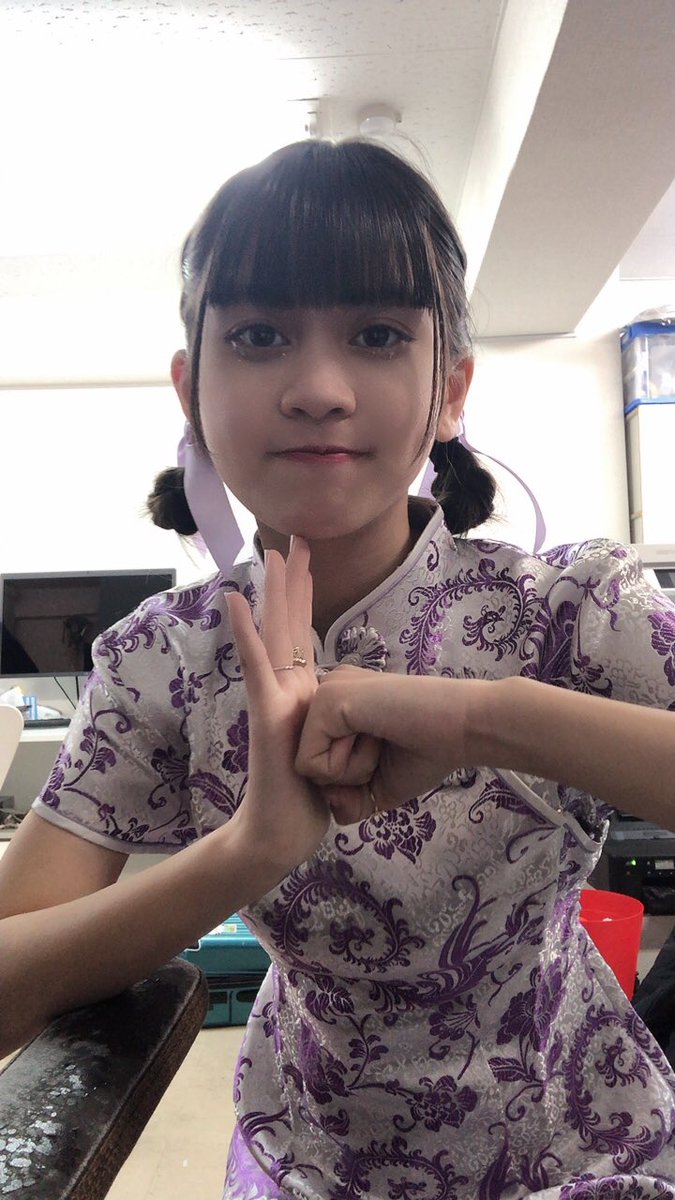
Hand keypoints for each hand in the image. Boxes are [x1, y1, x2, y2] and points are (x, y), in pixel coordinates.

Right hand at [225, 537, 329, 877]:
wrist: (282, 835)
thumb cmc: (309, 799)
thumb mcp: (336, 752)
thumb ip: (337, 726)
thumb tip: (352, 715)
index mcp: (304, 694)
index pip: (304, 634)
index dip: (306, 596)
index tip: (307, 560)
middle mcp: (287, 689)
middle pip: (289, 623)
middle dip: (294, 580)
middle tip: (295, 538)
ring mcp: (273, 699)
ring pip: (274, 635)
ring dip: (273, 593)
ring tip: (270, 554)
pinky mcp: (266, 714)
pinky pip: (256, 667)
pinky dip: (247, 633)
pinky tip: (235, 602)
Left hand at [296, 668, 487, 823]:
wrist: (462, 728)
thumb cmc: (427, 752)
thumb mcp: (380, 785)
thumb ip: (349, 802)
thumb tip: (331, 808)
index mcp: (339, 704)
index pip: (315, 761)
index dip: (350, 777)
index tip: (386, 751)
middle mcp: (328, 690)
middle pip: (309, 764)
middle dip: (348, 775)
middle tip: (385, 746)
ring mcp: (325, 691)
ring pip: (308, 764)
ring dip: (350, 770)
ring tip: (382, 739)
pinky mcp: (328, 700)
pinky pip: (310, 763)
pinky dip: (346, 767)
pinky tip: (376, 737)